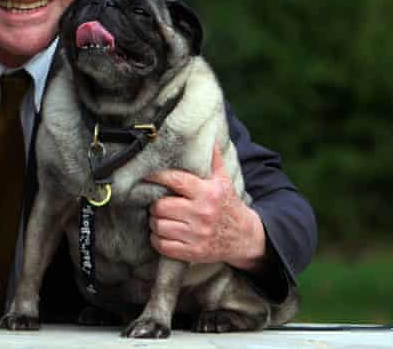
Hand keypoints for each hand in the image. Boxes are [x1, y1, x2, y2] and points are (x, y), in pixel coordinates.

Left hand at [144, 146, 265, 271]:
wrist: (246, 238)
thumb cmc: (229, 206)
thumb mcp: (224, 182)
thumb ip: (214, 161)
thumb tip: (209, 139)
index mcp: (208, 193)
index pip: (175, 180)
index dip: (156, 176)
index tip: (146, 175)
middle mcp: (201, 213)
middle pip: (161, 205)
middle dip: (156, 204)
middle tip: (158, 203)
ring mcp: (196, 235)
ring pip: (158, 225)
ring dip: (155, 222)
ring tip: (161, 218)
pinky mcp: (193, 252)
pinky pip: (162, 245)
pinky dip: (158, 239)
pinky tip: (163, 234)